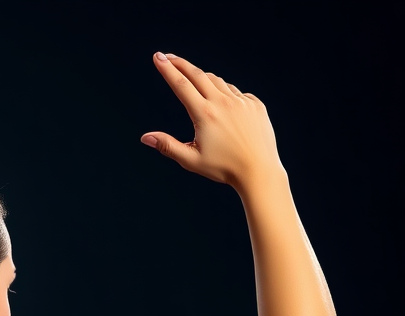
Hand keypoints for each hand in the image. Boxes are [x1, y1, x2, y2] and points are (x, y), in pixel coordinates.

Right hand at [140, 52, 282, 189]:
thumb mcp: (191, 160)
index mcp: (205, 115)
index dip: (168, 70)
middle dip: (181, 64)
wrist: (259, 170)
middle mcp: (223, 103)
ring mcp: (241, 101)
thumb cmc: (223, 169)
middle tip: (168, 56)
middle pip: (198, 75)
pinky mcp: (254, 104)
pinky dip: (224, 94)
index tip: (158, 57)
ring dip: (202, 79)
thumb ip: (168, 146)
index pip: (181, 85)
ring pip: (217, 82)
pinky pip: (235, 93)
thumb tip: (145, 137)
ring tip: (192, 82)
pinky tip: (221, 106)